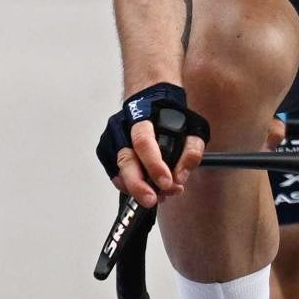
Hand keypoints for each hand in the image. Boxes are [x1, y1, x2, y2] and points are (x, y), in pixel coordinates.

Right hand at [100, 85, 207, 206]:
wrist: (150, 99)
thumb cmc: (170, 115)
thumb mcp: (192, 127)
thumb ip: (191, 152)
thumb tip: (179, 178)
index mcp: (142, 116)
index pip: (144, 142)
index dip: (154, 165)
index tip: (167, 183)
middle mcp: (122, 127)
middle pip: (125, 159)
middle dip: (138, 184)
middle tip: (152, 200)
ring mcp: (111, 138)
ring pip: (118, 170)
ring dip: (136, 188)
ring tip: (156, 196)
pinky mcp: (106, 150)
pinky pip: (114, 173)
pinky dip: (128, 185)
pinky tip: (144, 189)